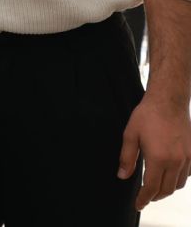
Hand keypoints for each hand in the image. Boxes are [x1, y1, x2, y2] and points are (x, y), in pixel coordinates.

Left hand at [118, 90, 190, 209]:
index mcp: (158, 158)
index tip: (138, 205)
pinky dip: (178, 179)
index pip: (151, 187)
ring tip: (156, 188)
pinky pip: (188, 174)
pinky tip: (169, 175)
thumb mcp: (130, 135)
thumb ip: (126, 158)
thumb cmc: (147, 116)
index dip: (144, 199)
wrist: (168, 101)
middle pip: (166, 189)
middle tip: (145, 198)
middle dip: (155, 197)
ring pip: (179, 184)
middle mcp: (175, 161)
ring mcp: (187, 158)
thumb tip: (122, 176)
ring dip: (167, 189)